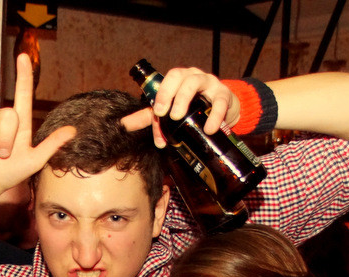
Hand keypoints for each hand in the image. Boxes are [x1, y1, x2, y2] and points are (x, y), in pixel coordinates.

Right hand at [0, 54, 75, 195]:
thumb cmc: (9, 173)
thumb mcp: (34, 161)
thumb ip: (52, 145)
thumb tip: (73, 131)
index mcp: (20, 123)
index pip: (23, 94)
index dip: (23, 75)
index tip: (23, 57)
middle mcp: (3, 118)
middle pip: (8, 115)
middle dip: (5, 140)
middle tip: (2, 155)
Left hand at [121, 67, 239, 147]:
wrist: (223, 110)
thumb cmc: (193, 107)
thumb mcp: (171, 109)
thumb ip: (149, 116)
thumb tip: (123, 124)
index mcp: (178, 79)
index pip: (167, 80)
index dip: (161, 94)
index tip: (157, 112)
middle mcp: (193, 76)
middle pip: (180, 76)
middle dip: (171, 94)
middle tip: (167, 115)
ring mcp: (210, 83)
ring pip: (196, 83)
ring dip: (186, 100)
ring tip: (180, 118)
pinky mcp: (224, 95)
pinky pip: (220, 101)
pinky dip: (215, 115)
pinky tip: (209, 128)